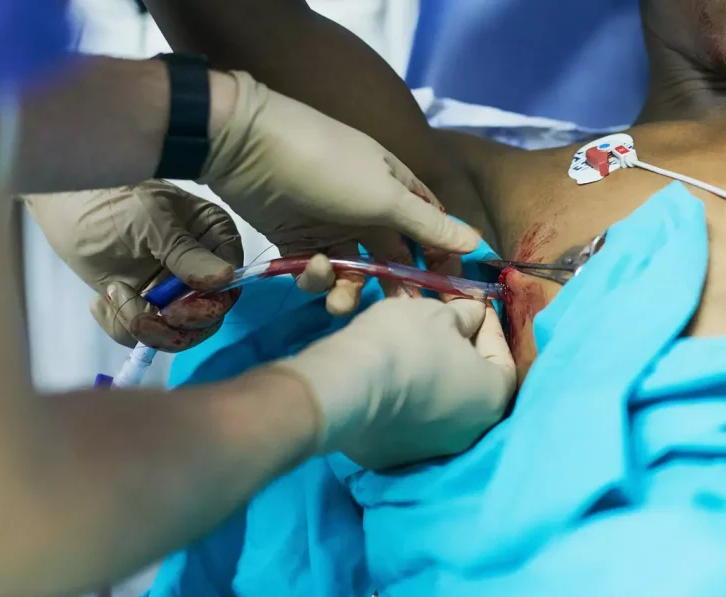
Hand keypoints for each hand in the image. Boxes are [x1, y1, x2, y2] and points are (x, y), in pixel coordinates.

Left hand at [24, 181, 242, 350]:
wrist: (63, 204)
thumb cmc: (110, 198)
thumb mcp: (150, 220)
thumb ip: (186, 252)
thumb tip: (225, 279)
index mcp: (214, 238)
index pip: (230, 284)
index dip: (210, 304)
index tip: (176, 311)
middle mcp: (202, 268)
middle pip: (210, 316)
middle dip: (175, 326)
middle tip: (141, 318)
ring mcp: (174, 290)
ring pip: (179, 333)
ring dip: (144, 327)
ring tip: (114, 298)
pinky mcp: (146, 305)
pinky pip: (146, 335)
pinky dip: (121, 326)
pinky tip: (102, 301)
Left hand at [201, 71, 480, 314]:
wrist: (249, 149)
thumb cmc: (329, 167)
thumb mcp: (384, 197)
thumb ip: (428, 226)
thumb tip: (477, 242)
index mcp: (396, 190)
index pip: (431, 229)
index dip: (442, 260)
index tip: (450, 294)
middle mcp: (369, 209)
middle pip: (395, 259)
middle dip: (397, 287)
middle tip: (399, 317)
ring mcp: (333, 227)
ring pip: (355, 273)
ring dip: (350, 292)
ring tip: (340, 302)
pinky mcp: (299, 242)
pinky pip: (320, 273)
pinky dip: (317, 278)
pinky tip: (311, 268)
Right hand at [273, 297, 515, 469]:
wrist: (347, 386)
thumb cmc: (407, 343)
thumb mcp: (439, 314)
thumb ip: (465, 314)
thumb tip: (472, 317)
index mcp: (494, 398)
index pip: (502, 356)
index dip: (488, 326)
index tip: (473, 306)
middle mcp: (471, 432)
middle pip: (471, 383)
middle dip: (459, 350)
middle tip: (443, 322)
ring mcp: (432, 450)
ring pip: (439, 404)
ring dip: (431, 373)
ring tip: (412, 343)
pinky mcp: (393, 458)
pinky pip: (407, 420)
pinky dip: (405, 396)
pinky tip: (390, 373)